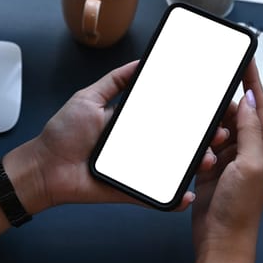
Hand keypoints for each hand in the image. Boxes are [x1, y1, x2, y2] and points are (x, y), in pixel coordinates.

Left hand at [4, 61, 225, 213]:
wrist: (44, 168)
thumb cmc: (62, 134)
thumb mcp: (88, 98)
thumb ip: (113, 81)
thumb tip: (138, 63)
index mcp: (131, 123)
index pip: (166, 117)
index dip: (188, 114)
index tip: (209, 108)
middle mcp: (138, 144)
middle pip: (176, 143)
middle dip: (200, 138)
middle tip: (218, 132)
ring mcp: (136, 167)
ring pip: (172, 168)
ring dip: (194, 164)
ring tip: (209, 158)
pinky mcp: (130, 189)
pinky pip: (155, 196)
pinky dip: (172, 198)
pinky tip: (187, 194)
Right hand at [191, 60, 262, 262]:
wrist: (219, 236)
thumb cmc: (239, 209)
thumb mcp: (250, 164)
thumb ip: (250, 131)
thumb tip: (250, 100)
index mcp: (262, 146)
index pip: (258, 105)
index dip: (253, 80)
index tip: (246, 60)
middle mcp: (246, 150)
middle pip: (233, 114)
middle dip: (222, 105)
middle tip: (211, 95)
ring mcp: (226, 158)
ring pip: (214, 128)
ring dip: (207, 127)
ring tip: (204, 132)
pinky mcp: (208, 166)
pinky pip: (201, 145)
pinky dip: (197, 144)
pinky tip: (195, 148)